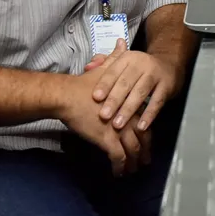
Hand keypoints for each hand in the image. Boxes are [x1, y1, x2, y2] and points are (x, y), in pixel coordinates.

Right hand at [57, 61, 139, 175]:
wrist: (67, 96)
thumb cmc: (83, 85)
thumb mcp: (104, 68)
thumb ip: (116, 58)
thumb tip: (122, 42)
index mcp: (129, 103)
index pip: (143, 122)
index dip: (146, 134)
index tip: (147, 144)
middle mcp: (127, 117)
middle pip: (143, 138)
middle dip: (144, 152)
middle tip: (145, 162)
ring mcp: (118, 129)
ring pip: (133, 150)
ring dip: (134, 162)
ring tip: (132, 170)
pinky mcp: (106, 140)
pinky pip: (118, 157)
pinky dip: (120, 167)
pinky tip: (118, 173)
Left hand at [85, 38, 182, 135]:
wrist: (169, 64)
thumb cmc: (139, 68)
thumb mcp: (122, 62)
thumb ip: (103, 65)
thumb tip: (87, 68)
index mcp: (128, 58)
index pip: (114, 71)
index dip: (104, 84)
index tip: (95, 98)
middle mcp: (142, 64)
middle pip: (126, 83)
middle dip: (114, 100)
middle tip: (104, 115)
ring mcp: (155, 74)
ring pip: (140, 93)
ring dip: (128, 109)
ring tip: (118, 124)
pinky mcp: (167, 86)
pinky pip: (157, 102)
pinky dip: (149, 115)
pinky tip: (141, 127)